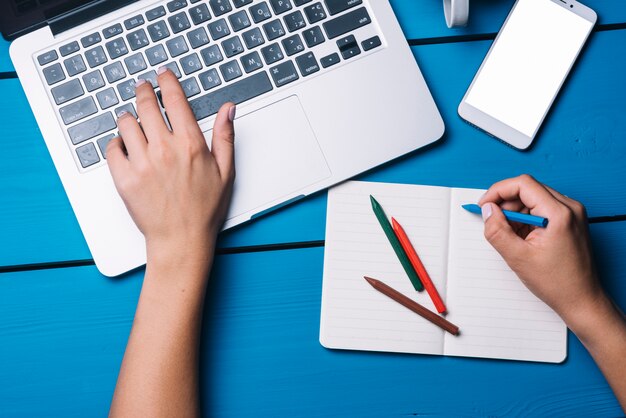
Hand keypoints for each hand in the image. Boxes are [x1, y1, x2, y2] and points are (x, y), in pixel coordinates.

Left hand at [106, 68, 235, 262]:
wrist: (181, 239)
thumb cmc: (204, 209)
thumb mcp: (226, 171)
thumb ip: (225, 136)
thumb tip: (228, 109)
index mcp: (191, 145)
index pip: (175, 100)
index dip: (167, 82)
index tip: (163, 74)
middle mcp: (165, 150)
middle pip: (146, 105)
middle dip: (143, 91)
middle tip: (143, 88)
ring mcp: (142, 163)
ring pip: (125, 123)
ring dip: (128, 117)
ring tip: (133, 121)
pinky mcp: (124, 178)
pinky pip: (111, 148)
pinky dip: (116, 143)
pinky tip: (125, 147)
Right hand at [478, 174, 602, 324]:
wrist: (581, 300)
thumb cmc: (558, 283)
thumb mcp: (517, 257)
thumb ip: (497, 230)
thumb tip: (487, 210)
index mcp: (559, 214)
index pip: (523, 184)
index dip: (498, 191)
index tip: (485, 205)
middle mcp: (570, 208)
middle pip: (528, 189)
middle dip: (506, 203)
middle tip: (494, 222)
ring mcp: (572, 213)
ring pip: (534, 198)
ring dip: (516, 212)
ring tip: (512, 236)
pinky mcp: (570, 220)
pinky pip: (542, 208)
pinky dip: (526, 218)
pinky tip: (523, 237)